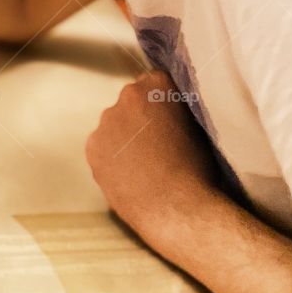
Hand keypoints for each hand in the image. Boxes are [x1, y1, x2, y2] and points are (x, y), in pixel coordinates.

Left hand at [85, 70, 224, 257]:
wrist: (179, 209)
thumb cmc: (199, 169)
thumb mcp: (198, 126)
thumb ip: (177, 107)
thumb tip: (168, 105)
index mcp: (158, 83)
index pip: (153, 83)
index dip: (160, 105)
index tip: (167, 123)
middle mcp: (128, 94)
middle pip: (130, 102)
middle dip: (139, 119)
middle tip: (156, 146)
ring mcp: (107, 120)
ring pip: (114, 125)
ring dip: (124, 138)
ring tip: (143, 166)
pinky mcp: (93, 146)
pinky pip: (102, 147)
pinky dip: (112, 158)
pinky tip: (129, 176)